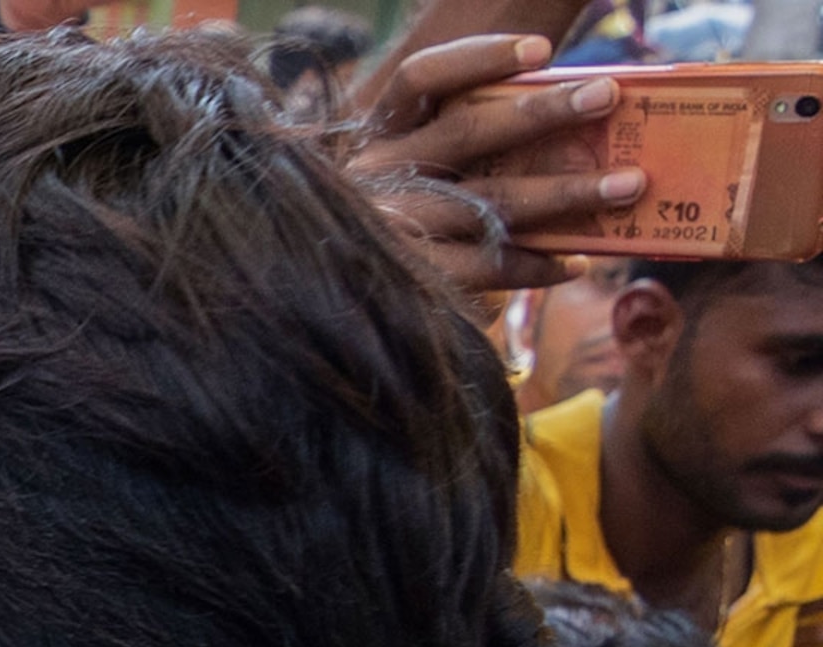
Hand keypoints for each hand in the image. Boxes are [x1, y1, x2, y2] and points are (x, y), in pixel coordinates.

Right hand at [352, 35, 638, 301]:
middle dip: (546, 112)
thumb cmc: (387, 213)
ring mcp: (391, 228)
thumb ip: (457, 137)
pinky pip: (485, 267)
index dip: (480, 59)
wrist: (322, 292)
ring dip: (566, 193)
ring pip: (488, 203)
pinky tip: (577, 260)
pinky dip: (536, 265)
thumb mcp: (403, 163)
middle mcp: (377, 176)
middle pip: (467, 132)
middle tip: (608, 98)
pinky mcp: (409, 278)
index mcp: (377, 134)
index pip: (421, 79)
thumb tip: (561, 115)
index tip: (542, 52)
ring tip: (628, 183)